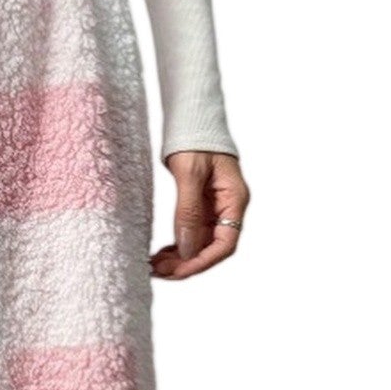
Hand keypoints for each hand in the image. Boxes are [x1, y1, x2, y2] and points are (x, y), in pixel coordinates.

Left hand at [150, 151, 249, 279]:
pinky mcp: (201, 205)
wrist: (192, 118)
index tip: (178, 270)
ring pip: (200, 243)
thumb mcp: (190, 174)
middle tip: (159, 271)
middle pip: (211, 247)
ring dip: (180, 257)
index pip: (225, 244)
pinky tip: (162, 253)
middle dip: (187, 263)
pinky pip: (192, 232)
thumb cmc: (195, 139)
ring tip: (156, 265)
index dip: (202, 261)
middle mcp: (228, 207)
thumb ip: (189, 211)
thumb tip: (187, 249)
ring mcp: (215, 207)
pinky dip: (178, 245)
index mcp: (234, 199)